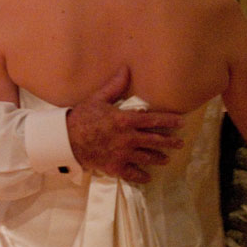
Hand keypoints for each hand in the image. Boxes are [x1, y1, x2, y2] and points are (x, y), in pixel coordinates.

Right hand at [66, 66, 183, 183]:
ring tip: (166, 159)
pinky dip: (142, 176)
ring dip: (159, 158)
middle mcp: (128, 138)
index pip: (154, 120)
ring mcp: (123, 154)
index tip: (182, 122)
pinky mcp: (115, 167)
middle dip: (170, 142)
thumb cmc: (81, 117)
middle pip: (155, 141)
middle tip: (180, 143)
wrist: (65, 140)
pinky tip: (148, 177)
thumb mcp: (98, 99)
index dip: (170, 121)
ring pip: (147, 158)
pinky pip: (133, 173)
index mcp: (126, 120)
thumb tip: (126, 69)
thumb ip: (115, 86)